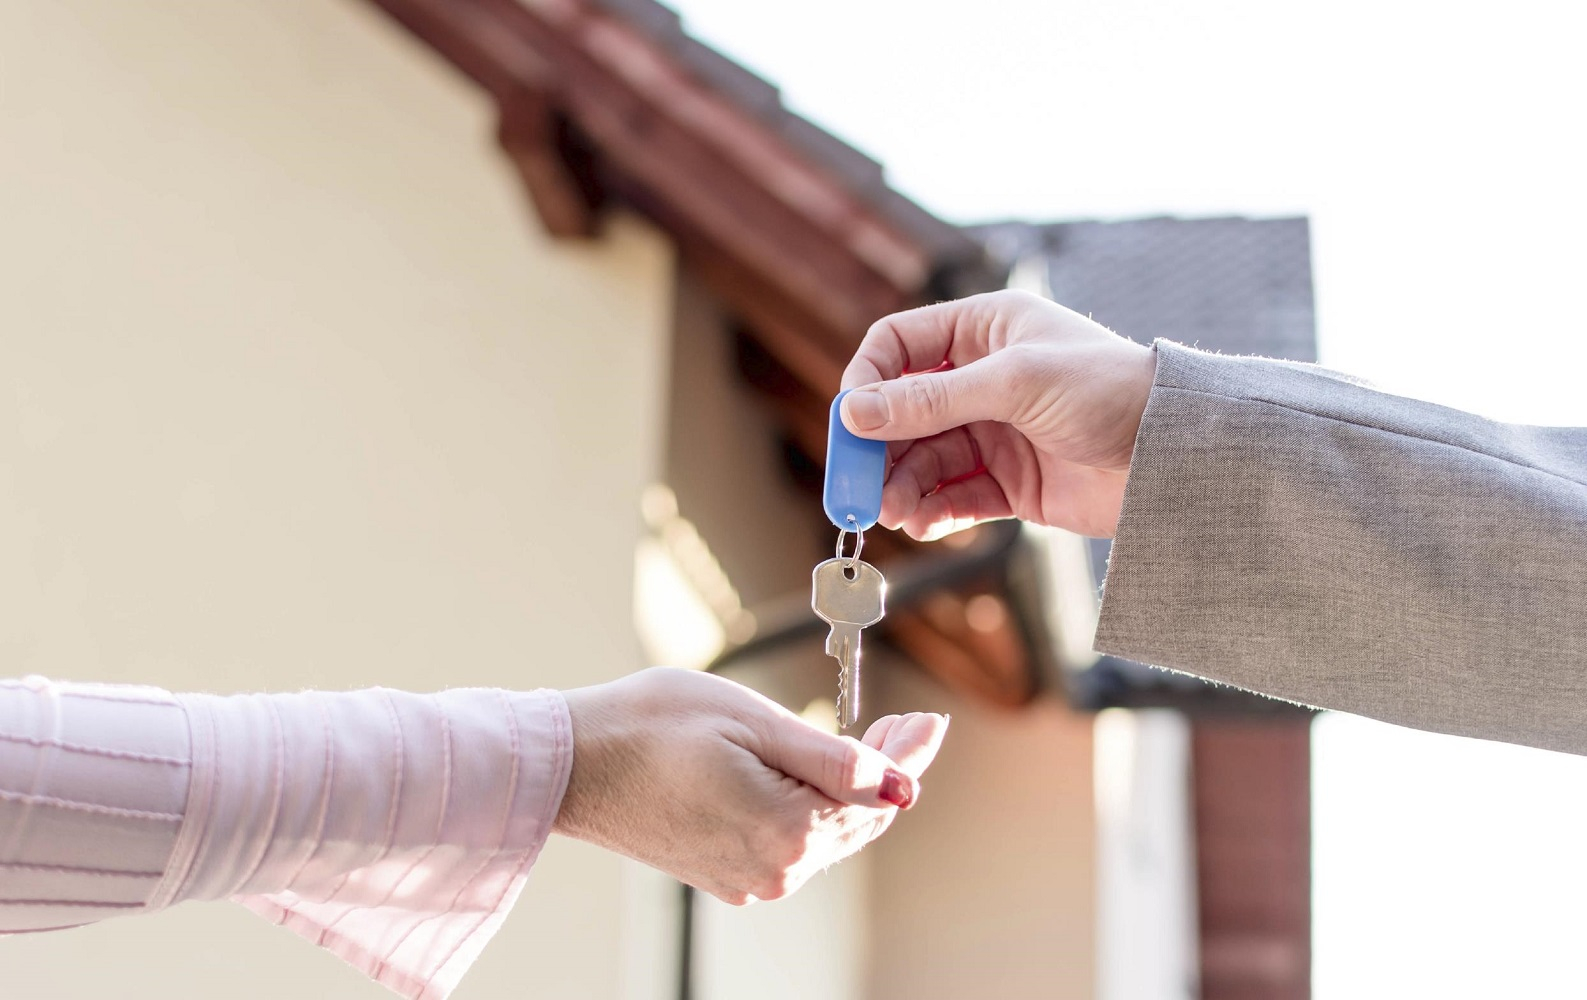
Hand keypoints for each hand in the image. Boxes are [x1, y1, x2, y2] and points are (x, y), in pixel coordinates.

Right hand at [553, 667, 948, 904]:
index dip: (910, 754)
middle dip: (889, 771)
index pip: (878, 796)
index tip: (929, 720)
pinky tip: (812, 774)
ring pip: (825, 834)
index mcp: (787, 832)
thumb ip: (835, 760)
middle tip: (907, 724)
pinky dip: (811, 809)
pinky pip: (790, 843)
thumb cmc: (652, 727)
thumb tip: (902, 785)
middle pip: (858, 822)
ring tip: (868, 741)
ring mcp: (747, 877)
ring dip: (851, 791)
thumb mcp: (755, 723)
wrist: (572, 762)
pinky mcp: (723, 873)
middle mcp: (774, 870)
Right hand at [840, 290, 1155, 539]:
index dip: (867, 380)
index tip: (851, 422)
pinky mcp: (1009, 483)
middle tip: (857, 486)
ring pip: (923, 460)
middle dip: (878, 449)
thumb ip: (931, 401)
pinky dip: (932, 511)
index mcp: (984, 330)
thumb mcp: (1014, 384)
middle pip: (902, 411)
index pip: (899, 346)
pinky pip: (953, 497)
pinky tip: (921, 523)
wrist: (1176, 456)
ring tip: (892, 512)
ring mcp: (994, 432)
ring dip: (901, 485)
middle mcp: (982, 379)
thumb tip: (855, 413)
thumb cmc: (1109, 391)